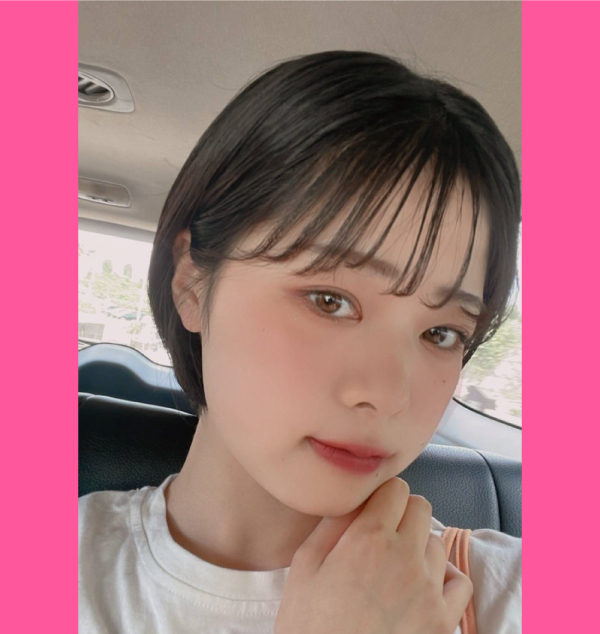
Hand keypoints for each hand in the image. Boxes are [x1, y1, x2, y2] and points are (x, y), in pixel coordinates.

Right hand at [275, 477, 471, 633]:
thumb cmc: (310, 627)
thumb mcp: (304, 567)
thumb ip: (332, 524)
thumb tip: (354, 499)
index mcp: (369, 539)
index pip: (396, 489)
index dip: (382, 497)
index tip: (372, 511)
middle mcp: (406, 558)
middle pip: (421, 508)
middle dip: (403, 515)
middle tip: (382, 538)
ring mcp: (430, 591)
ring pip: (438, 543)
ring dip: (420, 548)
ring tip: (396, 571)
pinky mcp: (444, 622)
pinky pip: (458, 583)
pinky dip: (443, 581)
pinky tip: (420, 592)